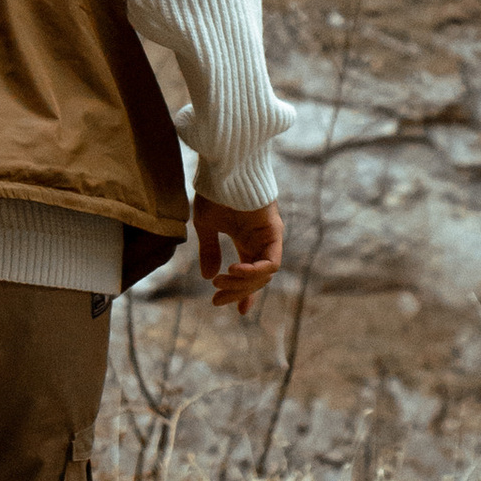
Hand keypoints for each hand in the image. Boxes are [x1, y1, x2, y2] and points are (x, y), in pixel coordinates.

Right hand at [193, 197, 282, 316]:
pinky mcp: (274, 232)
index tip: (239, 312)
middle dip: (237, 293)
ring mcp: (269, 237)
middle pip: (256, 279)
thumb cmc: (215, 191)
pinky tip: (234, 271)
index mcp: (248, 241)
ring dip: (242, 284)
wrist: (224, 167)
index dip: (245, 294)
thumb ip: (209, 251)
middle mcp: (261, 241)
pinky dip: (254, 272)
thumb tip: (208, 277)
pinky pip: (270, 263)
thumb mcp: (206, 225)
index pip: (251, 274)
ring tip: (220, 281)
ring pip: (264, 275)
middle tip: (216, 299)